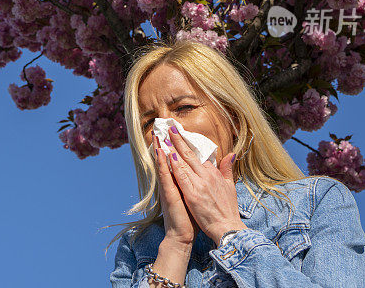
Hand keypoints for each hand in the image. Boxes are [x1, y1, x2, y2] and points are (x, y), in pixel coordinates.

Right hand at [153, 131, 197, 246]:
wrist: (182, 235)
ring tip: (157, 135)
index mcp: (181, 183)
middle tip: (164, 128)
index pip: (178, 162)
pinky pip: (164, 175)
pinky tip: (160, 153)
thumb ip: (201, 184)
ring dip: (160, 150)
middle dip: (167, 143)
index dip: (176, 148)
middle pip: (169, 159)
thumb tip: (207, 173)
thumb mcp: (197, 197)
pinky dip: (162, 163)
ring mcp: (169, 187)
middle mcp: (172, 183)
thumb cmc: (191, 218)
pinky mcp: (168, 193)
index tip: (175, 134)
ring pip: (164, 164)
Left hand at [167, 126, 247, 244]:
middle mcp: (206, 176)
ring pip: (184, 163)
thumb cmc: (227, 209)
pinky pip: (181, 177)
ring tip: (164, 137)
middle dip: (179, 140)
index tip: (180, 134)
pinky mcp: (192, 195)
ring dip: (173, 149)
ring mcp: (199, 185)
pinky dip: (175, 166)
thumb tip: (231, 154)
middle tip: (170, 128)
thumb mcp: (230, 186)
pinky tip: (169, 156)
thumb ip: (227, 169)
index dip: (188, 144)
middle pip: (190, 154)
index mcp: (213, 174)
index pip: (199, 155)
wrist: (227, 227)